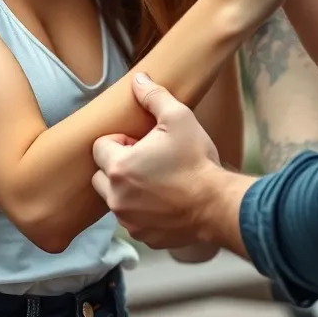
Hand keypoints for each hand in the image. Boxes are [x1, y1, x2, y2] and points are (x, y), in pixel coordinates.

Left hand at [92, 73, 223, 248]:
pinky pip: (133, 219)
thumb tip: (138, 80)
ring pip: (115, 198)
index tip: (142, 142)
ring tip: (159, 180)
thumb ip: (154, 97)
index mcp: (119, 167)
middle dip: (118, 165)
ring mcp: (128, 220)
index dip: (120, 140)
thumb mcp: (179, 118)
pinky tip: (167, 201)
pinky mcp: (143, 236)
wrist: (218, 205)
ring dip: (129, 188)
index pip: (99, 146)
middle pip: (101, 174)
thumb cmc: (197, 161)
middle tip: (148, 161)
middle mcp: (116, 197)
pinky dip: (143, 210)